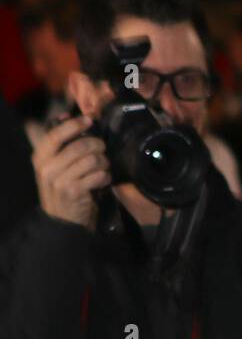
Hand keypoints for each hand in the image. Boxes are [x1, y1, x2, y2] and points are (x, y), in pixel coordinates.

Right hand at [32, 114, 109, 229]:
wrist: (62, 221)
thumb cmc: (61, 191)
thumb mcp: (53, 168)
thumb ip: (60, 147)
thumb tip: (68, 117)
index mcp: (40, 158)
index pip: (55, 135)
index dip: (74, 125)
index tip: (88, 120)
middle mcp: (48, 168)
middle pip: (78, 146)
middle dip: (96, 145)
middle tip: (102, 148)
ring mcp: (61, 180)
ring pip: (91, 160)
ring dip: (103, 162)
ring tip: (104, 166)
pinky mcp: (75, 191)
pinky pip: (97, 175)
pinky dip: (105, 176)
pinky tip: (104, 179)